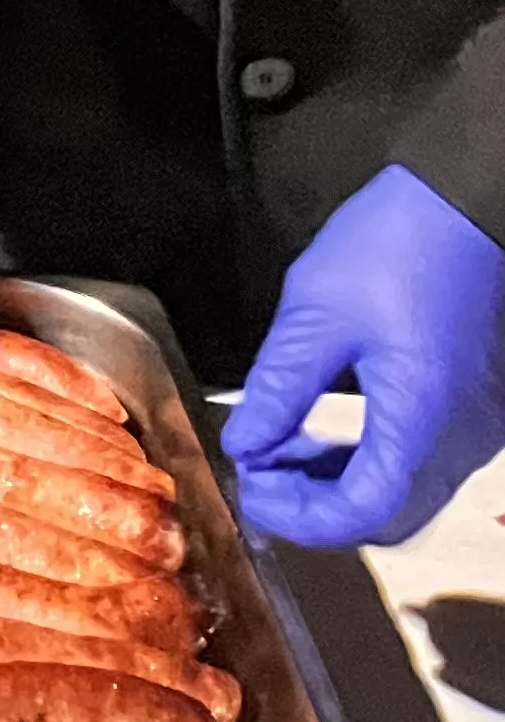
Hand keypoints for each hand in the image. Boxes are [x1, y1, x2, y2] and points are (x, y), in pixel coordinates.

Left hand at [224, 164, 504, 547]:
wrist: (464, 205)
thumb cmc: (393, 247)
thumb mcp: (316, 312)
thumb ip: (279, 387)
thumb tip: (246, 445)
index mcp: (424, 419)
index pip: (365, 511)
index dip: (302, 517)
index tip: (250, 490)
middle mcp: (461, 440)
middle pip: (390, 516)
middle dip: (317, 509)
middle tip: (258, 475)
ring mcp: (475, 429)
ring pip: (406, 494)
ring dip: (339, 486)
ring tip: (276, 452)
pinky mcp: (473, 410)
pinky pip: (419, 462)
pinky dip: (365, 461)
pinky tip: (318, 435)